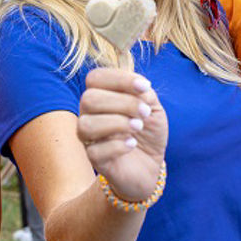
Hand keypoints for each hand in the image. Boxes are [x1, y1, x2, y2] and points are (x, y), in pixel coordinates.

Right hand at [77, 67, 167, 202]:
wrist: (152, 163)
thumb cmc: (148, 131)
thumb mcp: (153, 107)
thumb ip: (146, 94)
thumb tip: (140, 88)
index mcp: (101, 95)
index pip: (95, 78)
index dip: (119, 79)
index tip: (145, 87)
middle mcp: (89, 114)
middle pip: (89, 99)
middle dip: (122, 102)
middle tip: (144, 112)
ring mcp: (89, 137)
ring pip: (87, 124)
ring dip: (117, 123)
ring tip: (138, 127)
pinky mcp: (95, 159)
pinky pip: (95, 151)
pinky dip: (117, 146)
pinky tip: (132, 144)